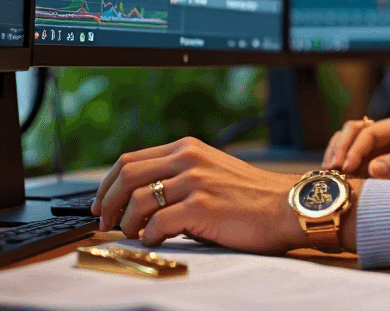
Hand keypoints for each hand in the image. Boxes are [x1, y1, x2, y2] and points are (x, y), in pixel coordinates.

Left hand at [91, 136, 362, 252]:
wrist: (287, 207)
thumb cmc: (253, 197)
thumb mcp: (212, 172)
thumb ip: (181, 175)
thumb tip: (142, 198)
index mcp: (188, 148)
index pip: (130, 160)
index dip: (108, 184)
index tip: (102, 203)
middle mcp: (188, 159)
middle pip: (126, 175)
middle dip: (108, 203)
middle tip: (106, 223)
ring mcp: (194, 181)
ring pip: (137, 201)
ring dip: (128, 224)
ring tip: (135, 235)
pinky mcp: (201, 206)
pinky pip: (157, 223)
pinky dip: (150, 236)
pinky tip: (158, 240)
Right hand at [323, 111, 389, 179]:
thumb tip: (371, 168)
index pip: (370, 131)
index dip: (354, 148)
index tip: (346, 166)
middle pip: (355, 131)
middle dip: (340, 147)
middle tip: (331, 168)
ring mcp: (386, 144)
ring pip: (353, 142)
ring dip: (340, 154)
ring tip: (329, 172)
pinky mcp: (384, 158)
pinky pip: (359, 158)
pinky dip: (347, 165)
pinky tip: (339, 178)